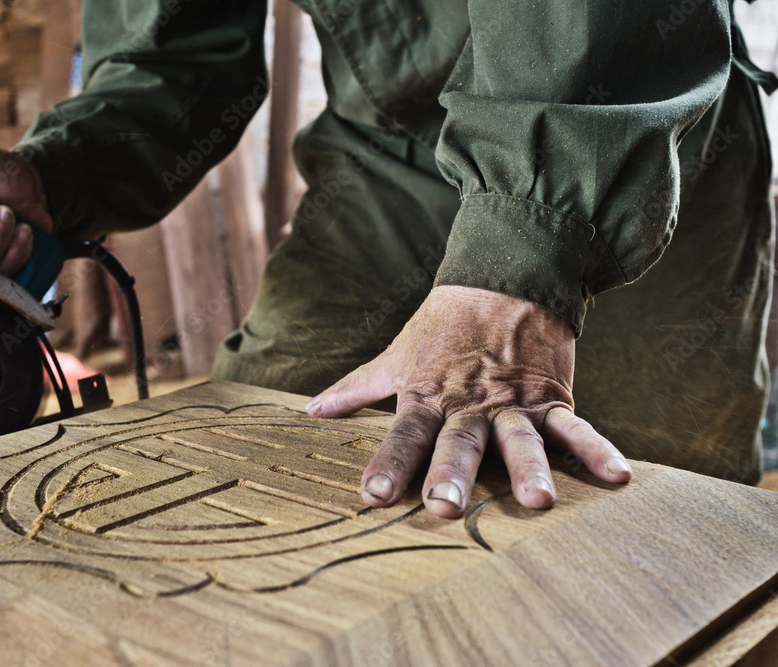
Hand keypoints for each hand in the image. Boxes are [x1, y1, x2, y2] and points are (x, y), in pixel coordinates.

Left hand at [306, 285, 630, 517]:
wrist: (503, 277)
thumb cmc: (443, 325)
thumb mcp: (395, 356)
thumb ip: (355, 388)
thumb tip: (311, 411)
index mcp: (428, 396)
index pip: (404, 435)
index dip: (388, 464)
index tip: (372, 495)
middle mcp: (470, 405)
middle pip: (459, 443)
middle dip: (451, 474)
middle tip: (442, 508)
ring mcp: (514, 403)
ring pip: (520, 440)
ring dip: (529, 470)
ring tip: (539, 503)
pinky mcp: (551, 397)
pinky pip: (575, 427)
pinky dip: (596, 450)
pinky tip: (617, 476)